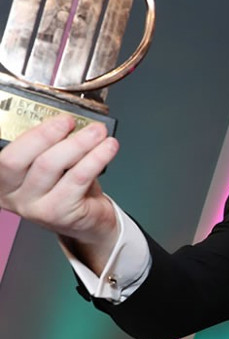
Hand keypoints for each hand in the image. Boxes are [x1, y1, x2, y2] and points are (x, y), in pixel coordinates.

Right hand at [0, 115, 119, 271]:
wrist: (88, 221)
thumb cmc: (68, 188)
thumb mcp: (51, 166)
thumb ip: (50, 147)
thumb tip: (65, 121)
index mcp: (3, 180)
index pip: (5, 155)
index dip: (30, 134)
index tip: (55, 117)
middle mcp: (12, 196)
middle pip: (21, 159)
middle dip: (47, 134)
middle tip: (71, 120)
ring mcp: (34, 208)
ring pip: (51, 165)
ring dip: (78, 143)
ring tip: (98, 132)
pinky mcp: (60, 213)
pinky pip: (78, 178)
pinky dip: (96, 158)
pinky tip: (108, 148)